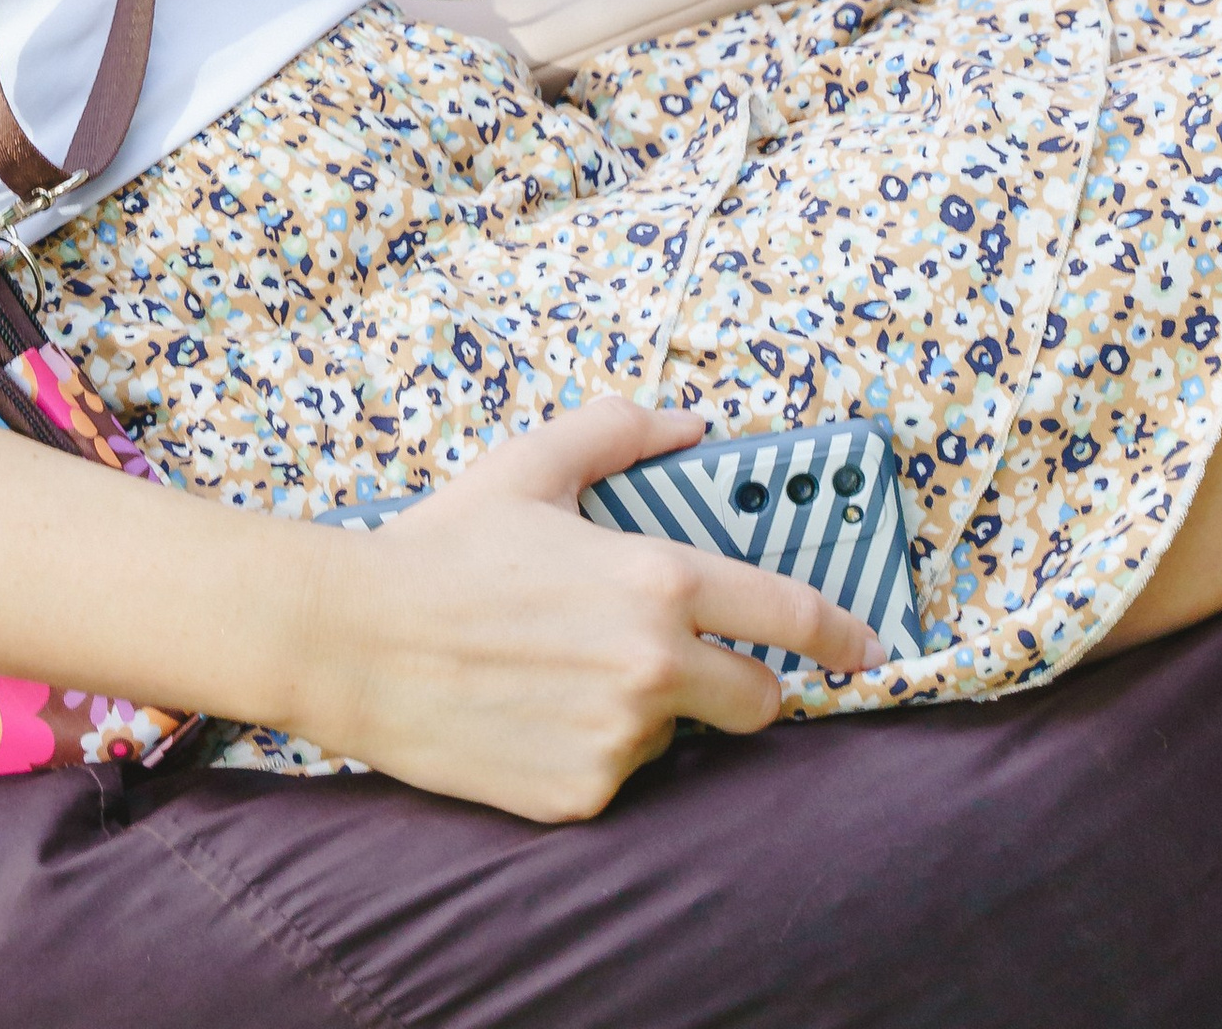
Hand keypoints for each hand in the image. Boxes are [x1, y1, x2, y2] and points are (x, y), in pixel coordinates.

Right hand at [290, 400, 880, 822]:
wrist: (356, 640)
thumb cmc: (446, 545)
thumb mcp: (532, 466)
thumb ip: (620, 431)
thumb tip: (689, 424)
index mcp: (656, 581)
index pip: (789, 616)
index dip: (841, 634)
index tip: (865, 646)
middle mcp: (653, 668)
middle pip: (759, 702)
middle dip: (743, 683)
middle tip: (694, 663)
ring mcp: (619, 741)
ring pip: (676, 736)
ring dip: (649, 711)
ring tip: (566, 674)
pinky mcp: (581, 797)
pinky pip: (617, 775)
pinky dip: (594, 750)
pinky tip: (536, 713)